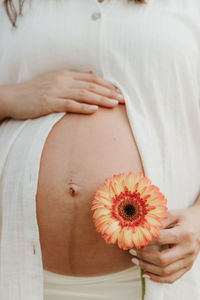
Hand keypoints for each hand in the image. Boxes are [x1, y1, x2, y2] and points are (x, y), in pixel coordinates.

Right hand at [0, 69, 123, 119]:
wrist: (13, 97)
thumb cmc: (35, 91)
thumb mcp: (55, 80)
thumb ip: (73, 78)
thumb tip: (91, 74)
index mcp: (65, 75)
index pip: (91, 79)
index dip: (107, 85)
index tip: (119, 92)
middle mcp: (63, 81)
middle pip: (90, 86)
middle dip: (109, 92)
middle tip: (123, 99)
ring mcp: (56, 91)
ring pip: (83, 94)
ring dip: (100, 99)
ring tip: (114, 104)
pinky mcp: (49, 102)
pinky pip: (69, 104)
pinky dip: (83, 107)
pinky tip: (94, 110)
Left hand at [129, 205, 199, 283]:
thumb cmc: (183, 218)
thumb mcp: (172, 214)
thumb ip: (159, 221)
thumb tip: (141, 229)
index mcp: (184, 234)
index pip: (160, 240)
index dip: (145, 241)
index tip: (134, 240)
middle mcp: (188, 250)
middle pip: (163, 259)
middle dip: (144, 257)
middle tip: (132, 252)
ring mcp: (189, 260)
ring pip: (166, 272)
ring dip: (147, 268)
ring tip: (135, 261)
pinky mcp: (187, 267)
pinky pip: (172, 278)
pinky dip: (157, 278)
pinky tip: (145, 273)